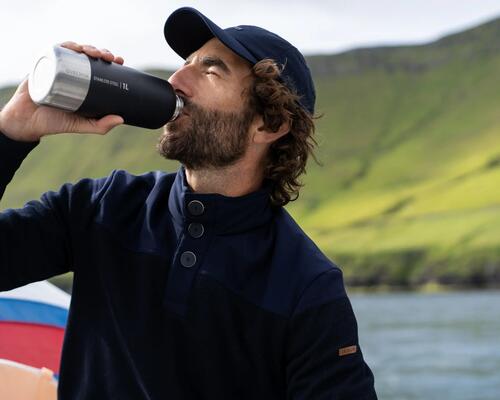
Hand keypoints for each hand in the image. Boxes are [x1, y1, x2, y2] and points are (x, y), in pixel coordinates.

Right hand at [0, 41, 124, 141]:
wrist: (27, 122)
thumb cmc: (55, 123)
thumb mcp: (81, 125)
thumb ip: (100, 126)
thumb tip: (121, 119)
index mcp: (84, 84)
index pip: (100, 68)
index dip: (110, 61)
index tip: (119, 61)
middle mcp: (72, 73)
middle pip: (89, 56)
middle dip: (101, 52)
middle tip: (108, 57)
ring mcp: (58, 68)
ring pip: (75, 51)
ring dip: (86, 47)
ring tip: (93, 52)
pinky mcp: (44, 65)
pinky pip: (55, 50)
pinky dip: (66, 46)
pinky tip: (74, 47)